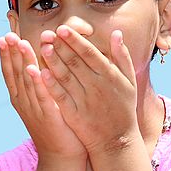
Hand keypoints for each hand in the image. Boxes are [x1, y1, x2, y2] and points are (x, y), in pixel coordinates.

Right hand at [0, 32, 85, 159]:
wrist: (61, 157)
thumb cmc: (56, 128)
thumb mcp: (43, 103)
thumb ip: (40, 85)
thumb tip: (39, 65)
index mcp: (22, 98)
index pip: (11, 72)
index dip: (7, 55)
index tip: (3, 37)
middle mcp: (23, 102)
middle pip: (14, 73)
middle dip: (10, 53)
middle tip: (6, 34)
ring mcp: (33, 109)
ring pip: (25, 80)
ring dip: (21, 60)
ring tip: (18, 43)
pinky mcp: (47, 115)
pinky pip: (41, 95)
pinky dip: (36, 82)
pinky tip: (32, 68)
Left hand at [38, 27, 139, 154]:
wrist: (117, 141)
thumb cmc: (123, 108)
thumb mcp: (129, 81)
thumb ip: (122, 56)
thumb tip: (116, 33)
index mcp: (109, 75)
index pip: (89, 53)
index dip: (75, 41)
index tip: (62, 28)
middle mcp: (97, 86)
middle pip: (75, 62)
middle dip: (60, 47)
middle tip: (46, 33)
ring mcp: (85, 100)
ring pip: (66, 77)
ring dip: (54, 62)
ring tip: (42, 47)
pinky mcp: (75, 114)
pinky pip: (61, 97)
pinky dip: (52, 85)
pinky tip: (41, 73)